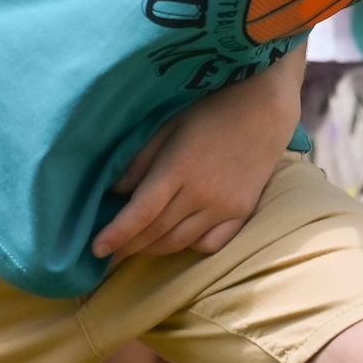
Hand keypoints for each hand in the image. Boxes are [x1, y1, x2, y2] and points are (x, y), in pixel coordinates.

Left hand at [93, 65, 298, 260]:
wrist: (266, 108)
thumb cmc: (212, 109)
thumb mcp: (169, 125)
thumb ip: (142, 160)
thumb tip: (116, 192)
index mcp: (178, 168)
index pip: (140, 213)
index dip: (116, 234)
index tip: (95, 249)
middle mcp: (201, 194)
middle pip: (156, 232)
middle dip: (128, 246)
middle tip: (109, 254)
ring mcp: (224, 206)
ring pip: (180, 243)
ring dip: (154, 249)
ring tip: (136, 248)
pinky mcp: (243, 212)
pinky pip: (211, 244)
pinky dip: (189, 247)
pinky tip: (177, 240)